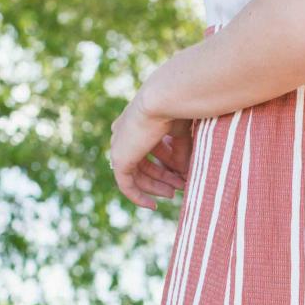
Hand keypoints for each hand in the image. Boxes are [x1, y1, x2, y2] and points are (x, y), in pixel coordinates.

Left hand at [110, 89, 191, 209]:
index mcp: (136, 122)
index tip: (182, 174)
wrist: (164, 98)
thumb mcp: (181, 133)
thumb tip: (185, 174)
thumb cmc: (177, 107)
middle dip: (163, 178)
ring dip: (156, 187)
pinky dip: (138, 196)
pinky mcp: (119, 158)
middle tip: (179, 188)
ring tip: (173, 193)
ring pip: (137, 175)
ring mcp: (119, 145)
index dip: (167, 163)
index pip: (149, 149)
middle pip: (143, 163)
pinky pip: (126, 185)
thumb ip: (181, 153)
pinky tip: (152, 205)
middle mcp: (124, 133)